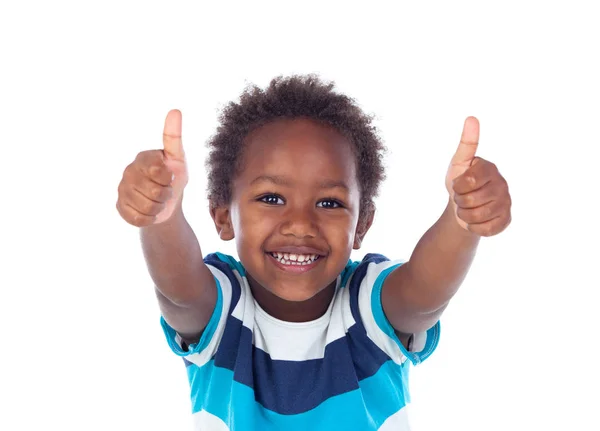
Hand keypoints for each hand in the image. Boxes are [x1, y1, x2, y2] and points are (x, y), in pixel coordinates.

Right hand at [116, 109, 188, 226]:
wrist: (167, 204)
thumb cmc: (173, 177)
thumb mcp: (178, 157)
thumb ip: (174, 136)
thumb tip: (175, 110)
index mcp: (143, 157)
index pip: (160, 172)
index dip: (170, 180)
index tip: (170, 177)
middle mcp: (129, 171)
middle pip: (155, 192)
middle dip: (166, 195)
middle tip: (166, 191)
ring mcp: (122, 190)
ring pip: (147, 207)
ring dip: (159, 208)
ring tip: (158, 201)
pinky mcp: (120, 207)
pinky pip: (139, 218)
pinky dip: (150, 218)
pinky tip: (150, 211)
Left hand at [445, 117, 511, 235]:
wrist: (462, 208)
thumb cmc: (460, 182)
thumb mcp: (458, 163)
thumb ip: (466, 143)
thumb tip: (472, 118)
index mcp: (490, 168)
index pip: (468, 181)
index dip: (457, 187)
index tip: (458, 184)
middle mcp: (502, 184)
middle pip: (471, 200)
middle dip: (459, 202)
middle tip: (462, 198)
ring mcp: (506, 203)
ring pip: (477, 216)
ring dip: (465, 215)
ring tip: (467, 208)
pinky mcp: (506, 220)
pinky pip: (485, 229)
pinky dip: (474, 227)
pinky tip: (475, 220)